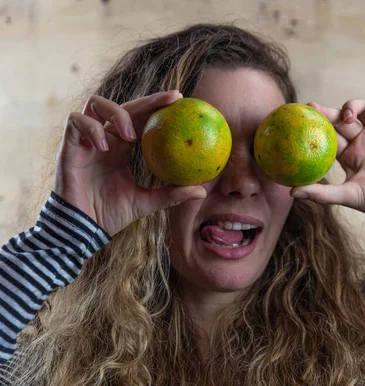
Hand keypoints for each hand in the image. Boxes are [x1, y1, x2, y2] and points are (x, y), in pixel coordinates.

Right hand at [54, 91, 205, 235]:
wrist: (81, 229)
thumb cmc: (110, 215)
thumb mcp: (146, 203)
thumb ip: (171, 194)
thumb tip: (202, 191)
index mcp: (122, 148)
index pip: (141, 119)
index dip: (158, 107)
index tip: (180, 100)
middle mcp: (105, 139)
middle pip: (125, 106)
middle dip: (148, 100)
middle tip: (170, 100)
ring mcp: (86, 140)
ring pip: (96, 104)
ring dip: (116, 113)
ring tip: (131, 135)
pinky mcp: (69, 145)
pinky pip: (76, 121)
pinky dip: (92, 128)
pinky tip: (106, 147)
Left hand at [291, 99, 364, 221]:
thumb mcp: (347, 196)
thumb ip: (321, 193)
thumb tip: (291, 192)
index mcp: (350, 155)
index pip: (330, 135)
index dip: (317, 125)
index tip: (302, 118)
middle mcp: (364, 141)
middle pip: (343, 119)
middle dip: (329, 112)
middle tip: (314, 108)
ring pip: (364, 108)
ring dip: (354, 107)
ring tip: (349, 117)